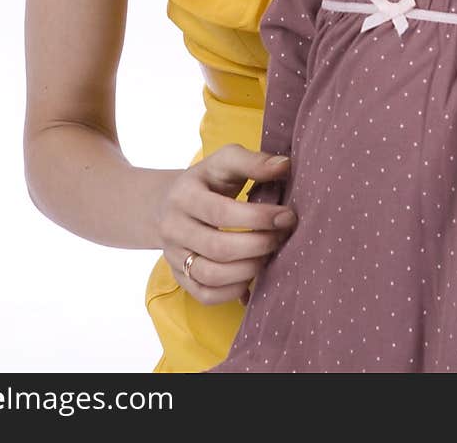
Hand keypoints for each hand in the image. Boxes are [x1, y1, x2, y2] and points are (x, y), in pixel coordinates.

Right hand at [156, 145, 296, 305]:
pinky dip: (233, 291)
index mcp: (184, 195)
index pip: (221, 212)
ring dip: (248, 270)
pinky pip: (206, 295)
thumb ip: (253, 161)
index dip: (258, 217)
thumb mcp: (225, 162)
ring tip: (269, 255)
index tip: (287, 216)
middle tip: (282, 237)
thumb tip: (285, 165)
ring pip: (211, 276)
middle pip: (218, 248)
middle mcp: (173, 228)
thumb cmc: (208, 181)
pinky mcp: (180, 277)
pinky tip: (252, 276)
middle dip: (258, 245)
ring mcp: (174, 256)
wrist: (170, 203)